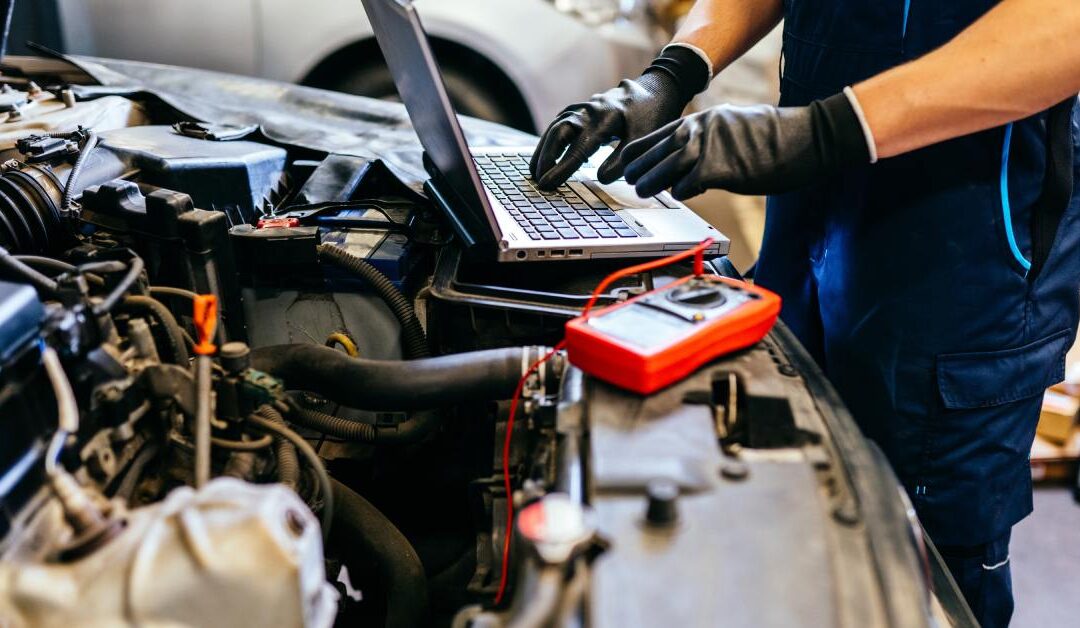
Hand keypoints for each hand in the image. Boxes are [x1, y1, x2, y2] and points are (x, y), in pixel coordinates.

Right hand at [529, 44, 710, 189]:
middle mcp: (591, 110)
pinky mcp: (582, 109)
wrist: (656, 90)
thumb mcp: (644, 139)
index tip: (548, 184)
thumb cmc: (652, 116)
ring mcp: (584, 107)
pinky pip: (560, 123)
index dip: (561, 168)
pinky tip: (545, 153)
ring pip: (557, 126)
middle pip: (560, 132)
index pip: (579, 148)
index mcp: (606, 118)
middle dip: (546, 157)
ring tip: (535, 171)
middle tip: (537, 180)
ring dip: (544, 148)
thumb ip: (623, 159)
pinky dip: (550, 139)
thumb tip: (600, 179)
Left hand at [621, 92, 870, 198]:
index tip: (625, 166)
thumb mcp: (731, 128)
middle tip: (628, 182)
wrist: (804, 138)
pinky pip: (687, 185)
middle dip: (637, 169)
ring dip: (650, 183)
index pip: (654, 135)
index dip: (636, 153)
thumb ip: (707, 140)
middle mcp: (699, 130)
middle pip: (653, 152)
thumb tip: (690, 160)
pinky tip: (682, 195)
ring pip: (663, 169)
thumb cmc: (772, 137)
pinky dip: (681, 193)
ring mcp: (708, 148)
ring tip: (642, 192)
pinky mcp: (720, 169)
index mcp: (701, 119)